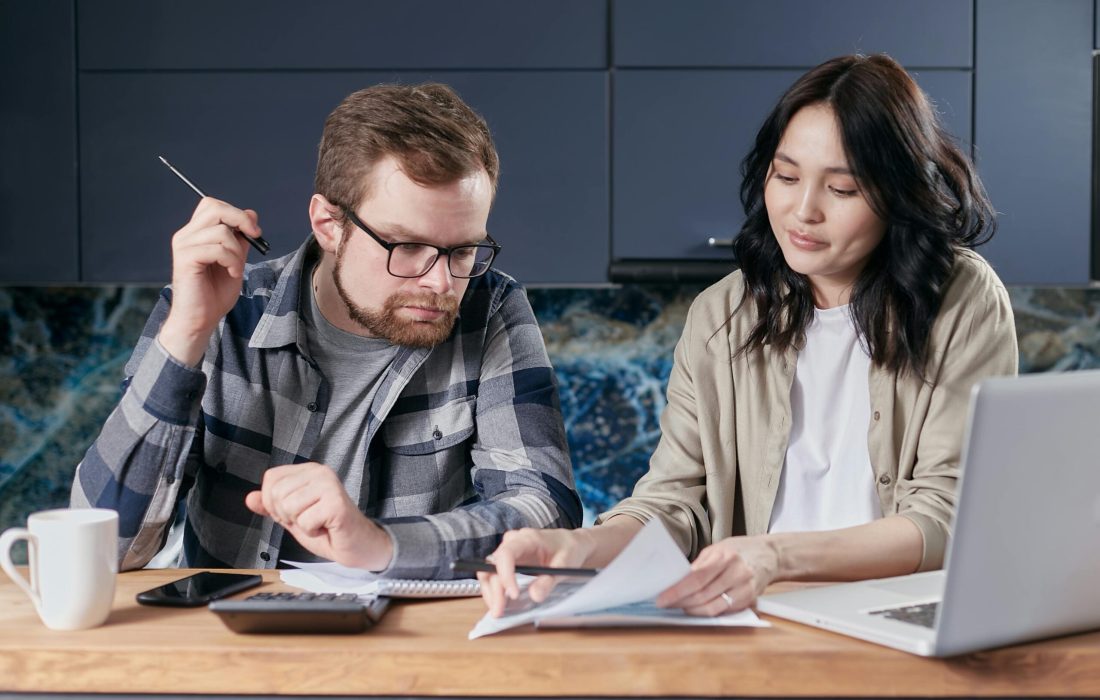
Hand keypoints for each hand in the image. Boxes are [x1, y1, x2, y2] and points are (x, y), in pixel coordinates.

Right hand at [158, 197, 262, 365]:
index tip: (254, 231)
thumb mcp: (236, 260)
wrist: (201, 319)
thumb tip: (251, 214)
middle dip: (240, 220)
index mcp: (196, 233)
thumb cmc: (216, 293)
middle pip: (214, 208)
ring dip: (237, 251)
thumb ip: (241, 238)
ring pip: (221, 231)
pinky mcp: (185, 259)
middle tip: (255, 237)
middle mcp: (186, 235)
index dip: (236, 212)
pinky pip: (217, 249)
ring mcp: (183, 246)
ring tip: (236, 268)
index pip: (212, 205)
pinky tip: (232, 273)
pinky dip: (232, 261)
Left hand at [244, 462, 392, 570]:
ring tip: (318, 523)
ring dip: (300, 524)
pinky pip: (304, 521)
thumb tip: (250, 498)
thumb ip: (271, 507)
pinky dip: (312, 531)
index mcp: (309, 471)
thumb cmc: (328, 530)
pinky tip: (326, 528)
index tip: (295, 512)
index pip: (271, 479)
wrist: (357, 546)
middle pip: (276, 493)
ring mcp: (329, 486)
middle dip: (287, 515)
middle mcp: (320, 472)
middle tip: (309, 520)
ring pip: (288, 507)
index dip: (273, 503)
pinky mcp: (336, 504)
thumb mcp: (292, 517)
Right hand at [477, 528, 596, 617]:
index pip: (506, 554)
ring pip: (488, 571)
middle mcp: (512, 542)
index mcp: (526, 539)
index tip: (514, 595)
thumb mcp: (565, 565)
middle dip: (494, 590)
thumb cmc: (569, 550)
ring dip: (491, 592)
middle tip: (499, 612)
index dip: (505, 575)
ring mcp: (508, 551)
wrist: (570, 544)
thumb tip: (534, 596)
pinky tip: (501, 604)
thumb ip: (549, 580)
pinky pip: (494, 575)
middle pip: (492, 565)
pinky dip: (495, 591)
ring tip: (498, 611)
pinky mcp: (507, 562)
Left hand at [655, 535, 778, 615]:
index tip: (662, 597)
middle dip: (681, 602)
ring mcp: (744, 588)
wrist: (769, 555)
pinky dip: (707, 612)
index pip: (696, 578)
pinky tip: (696, 609)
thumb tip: (677, 580)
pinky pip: (723, 610)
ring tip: (679, 607)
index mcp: (725, 557)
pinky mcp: (748, 600)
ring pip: (712, 607)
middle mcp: (736, 573)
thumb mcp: (718, 548)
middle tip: (666, 604)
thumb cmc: (740, 550)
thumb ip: (699, 564)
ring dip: (692, 610)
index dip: (678, 590)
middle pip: (703, 594)